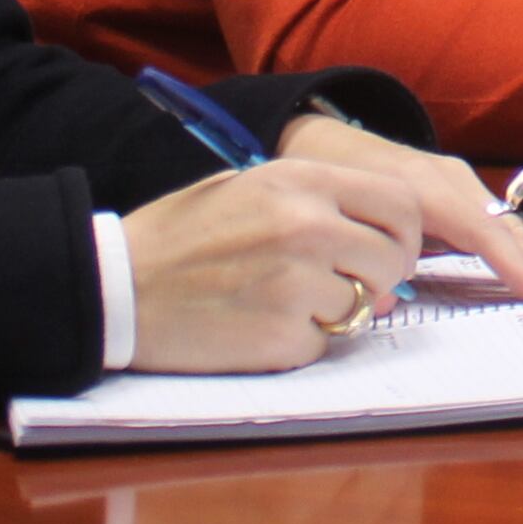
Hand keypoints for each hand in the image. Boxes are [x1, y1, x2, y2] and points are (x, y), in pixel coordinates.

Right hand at [121, 158, 426, 371]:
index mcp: (303, 181)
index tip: (389, 250)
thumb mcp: (252, 189)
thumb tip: (383, 260)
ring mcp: (298, 283)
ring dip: (334, 310)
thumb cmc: (183, 236)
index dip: (404, 233)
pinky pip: (323, 343)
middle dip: (380, 278)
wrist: (118, 286)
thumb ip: (323, 210)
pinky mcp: (282, 336)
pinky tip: (256, 324)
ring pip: (362, 305)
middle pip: (395, 258)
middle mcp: (309, 227)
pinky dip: (299, 341)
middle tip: (347, 285)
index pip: (401, 203)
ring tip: (279, 299)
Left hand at [270, 112, 522, 326]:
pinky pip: (519, 231)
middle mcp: (461, 185)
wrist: (326, 142)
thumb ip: (380, 255)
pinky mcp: (473, 200)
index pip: (490, 234)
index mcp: (431, 189)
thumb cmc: (334, 183)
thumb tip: (398, 297)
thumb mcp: (351, 216)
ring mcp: (471, 190)